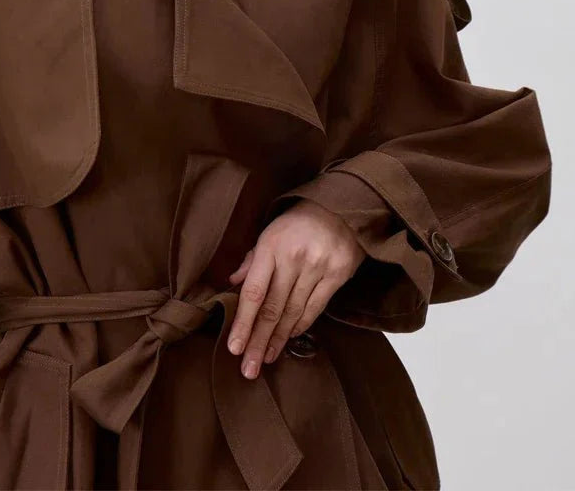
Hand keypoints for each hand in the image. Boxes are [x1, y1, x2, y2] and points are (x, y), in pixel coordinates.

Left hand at [225, 198, 366, 379]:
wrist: (342, 205)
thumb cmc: (299, 219)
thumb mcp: (270, 230)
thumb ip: (252, 259)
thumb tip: (232, 283)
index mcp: (271, 246)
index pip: (254, 292)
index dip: (243, 322)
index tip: (234, 347)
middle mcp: (293, 259)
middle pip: (272, 309)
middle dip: (258, 341)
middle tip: (248, 369)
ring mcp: (317, 268)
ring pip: (293, 313)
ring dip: (278, 340)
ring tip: (266, 359)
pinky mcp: (337, 275)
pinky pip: (315, 308)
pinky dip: (300, 326)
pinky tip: (289, 339)